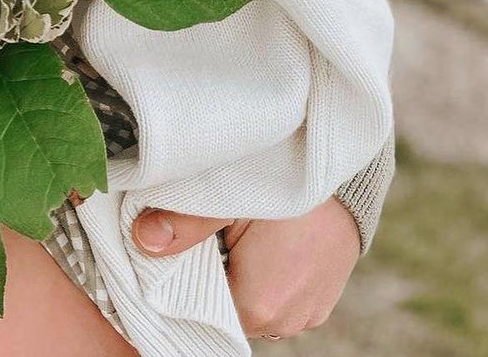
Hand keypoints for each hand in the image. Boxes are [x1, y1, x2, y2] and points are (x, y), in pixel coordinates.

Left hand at [130, 197, 361, 338]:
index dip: (185, 277)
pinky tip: (262, 239)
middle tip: (209, 231)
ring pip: (253, 303)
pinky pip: (280, 297)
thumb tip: (143, 241)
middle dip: (212, 275)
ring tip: (238, 232)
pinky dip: (265, 275)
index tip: (181, 244)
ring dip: (241, 276)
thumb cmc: (286, 177)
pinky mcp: (322, 300)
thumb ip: (183, 222)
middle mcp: (287, 322)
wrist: (344, 165)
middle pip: (228, 308)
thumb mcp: (228, 193)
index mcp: (260, 305)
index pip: (201, 308)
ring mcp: (309, 314)